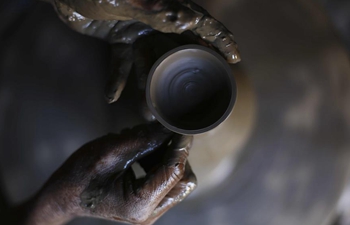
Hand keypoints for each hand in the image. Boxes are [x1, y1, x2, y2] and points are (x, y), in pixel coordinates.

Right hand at [25, 123, 195, 224]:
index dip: (180, 146)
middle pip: (183, 180)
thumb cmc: (80, 174)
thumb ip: (144, 139)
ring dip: (167, 158)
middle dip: (176, 155)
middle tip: (162, 134)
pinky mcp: (148, 204)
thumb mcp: (111, 151)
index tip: (181, 126)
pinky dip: (160, 164)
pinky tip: (144, 153)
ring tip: (146, 144)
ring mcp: (150, 210)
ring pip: (178, 181)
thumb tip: (169, 126)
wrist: (64, 194)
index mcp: (140, 204)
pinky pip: (166, 182)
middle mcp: (150, 213)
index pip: (174, 171)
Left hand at [49, 0, 239, 117]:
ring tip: (147, 111)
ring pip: (151, 62)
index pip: (201, 24)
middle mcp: (155, 20)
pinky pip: (123, 62)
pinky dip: (118, 79)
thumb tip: (190, 20)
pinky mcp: (119, 36)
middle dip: (183, 75)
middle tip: (188, 99)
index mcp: (164, 8)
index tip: (236, 57)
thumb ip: (155, 10)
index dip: (221, 39)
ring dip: (148, 86)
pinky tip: (112, 96)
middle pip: (179, 50)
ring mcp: (137, 29)